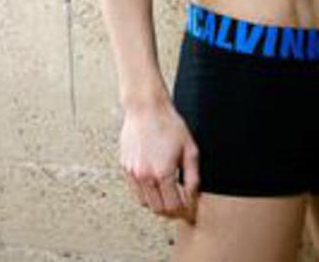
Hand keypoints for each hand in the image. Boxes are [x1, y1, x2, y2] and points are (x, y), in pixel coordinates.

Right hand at [119, 100, 199, 222]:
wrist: (146, 108)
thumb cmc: (169, 124)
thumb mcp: (190, 148)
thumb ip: (193, 175)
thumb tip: (193, 193)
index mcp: (163, 173)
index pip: (173, 206)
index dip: (183, 210)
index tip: (188, 207)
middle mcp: (146, 176)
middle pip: (157, 209)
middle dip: (169, 210)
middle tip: (178, 203)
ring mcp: (133, 173)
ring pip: (144, 202)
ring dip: (156, 202)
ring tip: (166, 193)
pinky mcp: (125, 167)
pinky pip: (134, 189)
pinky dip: (144, 191)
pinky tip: (154, 181)